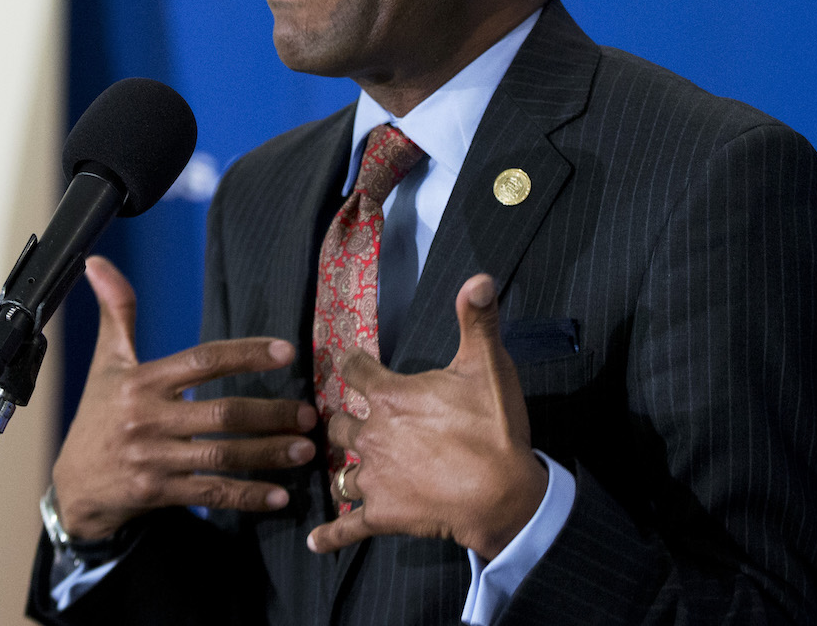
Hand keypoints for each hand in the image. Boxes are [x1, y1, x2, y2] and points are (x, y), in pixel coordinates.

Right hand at [52, 256, 318, 540]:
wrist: (74, 485)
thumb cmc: (98, 415)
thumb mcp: (106, 362)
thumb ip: (116, 311)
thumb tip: (97, 262)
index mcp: (141, 382)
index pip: (202, 361)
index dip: (246, 354)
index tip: (286, 351)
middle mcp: (148, 420)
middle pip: (222, 414)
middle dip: (270, 415)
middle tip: (310, 414)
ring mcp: (155, 460)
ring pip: (222, 456)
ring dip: (269, 454)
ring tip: (306, 450)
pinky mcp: (160, 493)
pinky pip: (212, 493)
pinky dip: (248, 496)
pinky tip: (280, 496)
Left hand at [306, 274, 547, 559]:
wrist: (503, 495)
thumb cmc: (493, 428)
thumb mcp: (489, 366)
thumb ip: (477, 320)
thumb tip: (480, 276)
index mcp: (389, 396)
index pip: (354, 370)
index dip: (354, 364)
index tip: (353, 364)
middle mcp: (371, 434)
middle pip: (339, 422)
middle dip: (345, 420)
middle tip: (354, 421)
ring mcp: (373, 478)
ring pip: (340, 468)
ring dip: (343, 466)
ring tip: (347, 466)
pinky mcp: (381, 515)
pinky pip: (346, 527)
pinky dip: (331, 535)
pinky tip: (314, 540)